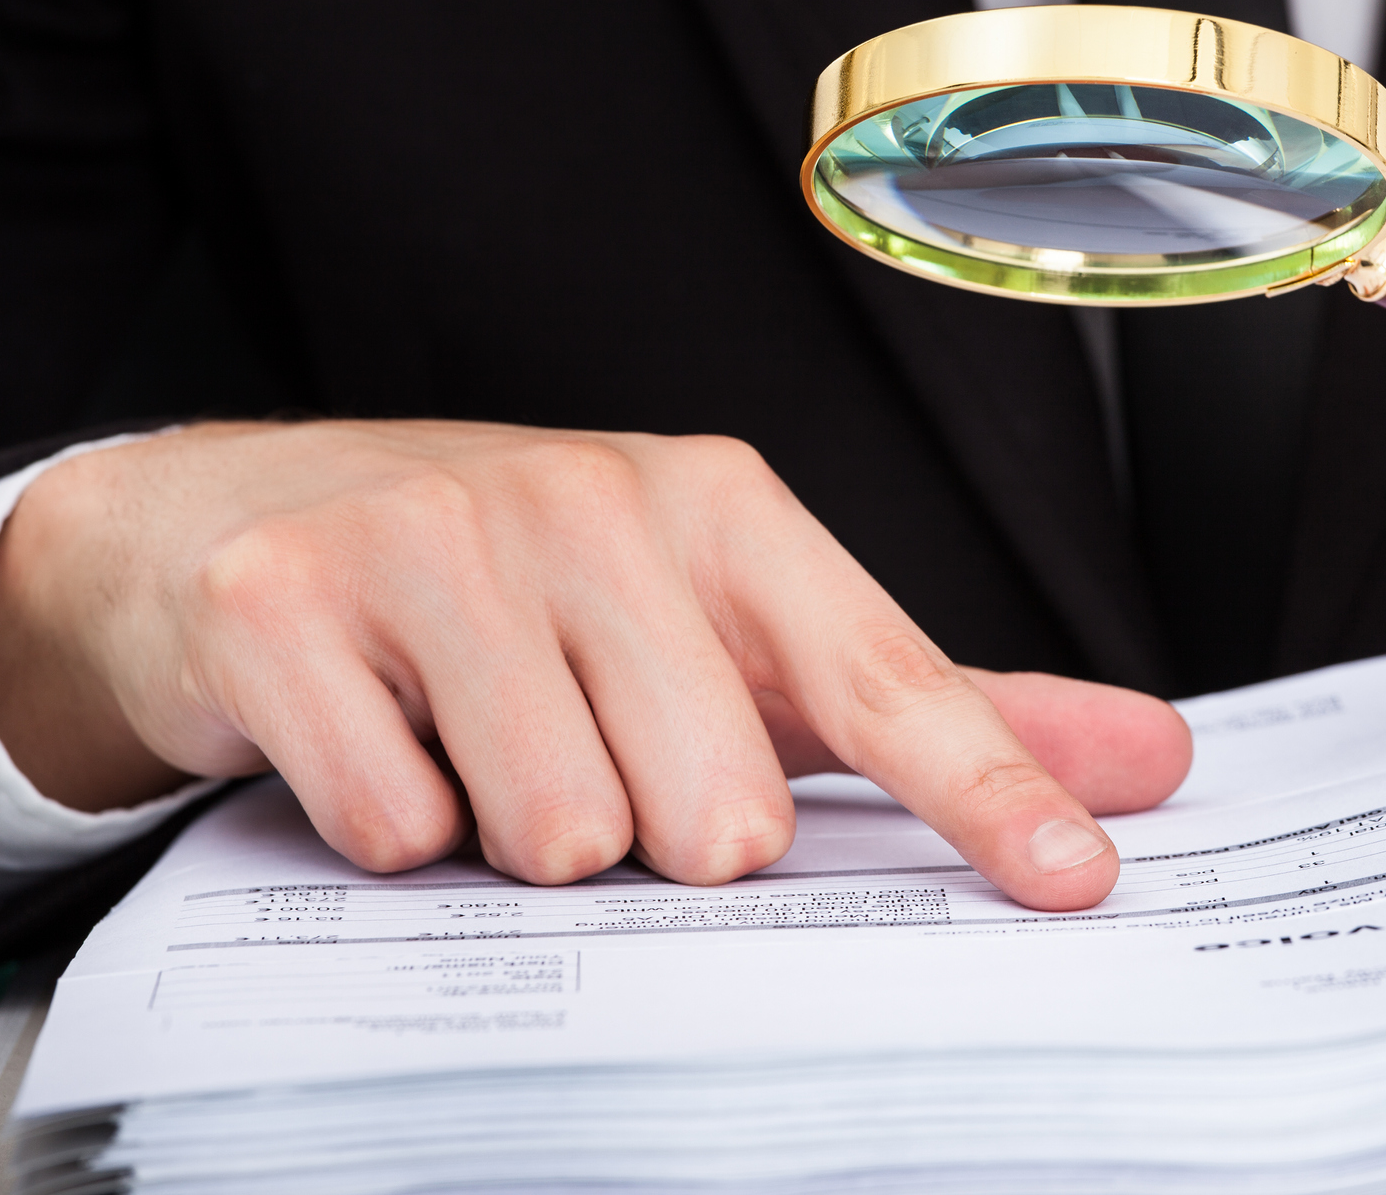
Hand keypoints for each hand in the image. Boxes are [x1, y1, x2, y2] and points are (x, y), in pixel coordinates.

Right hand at [0, 422, 1190, 906]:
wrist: (241, 525)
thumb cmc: (525, 595)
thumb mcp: (731, 631)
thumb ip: (932, 708)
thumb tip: (1144, 760)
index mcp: (726, 509)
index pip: (885, 678)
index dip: (988, 792)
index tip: (1075, 882)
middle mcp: (597, 502)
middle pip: (717, 812)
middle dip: (660, 836)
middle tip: (594, 759)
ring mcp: (439, 542)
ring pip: (561, 833)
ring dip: (525, 837)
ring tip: (480, 749)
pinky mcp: (292, 603)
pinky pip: (399, 829)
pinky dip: (397, 829)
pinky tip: (383, 746)